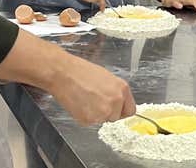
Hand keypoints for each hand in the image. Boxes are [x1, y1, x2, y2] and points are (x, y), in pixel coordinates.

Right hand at [0, 30, 134, 125]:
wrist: (64, 74)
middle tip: (95, 101)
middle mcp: (116, 101)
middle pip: (115, 117)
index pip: (130, 110)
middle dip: (107, 112)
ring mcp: (103, 112)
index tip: (116, 110)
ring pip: (103, 120)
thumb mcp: (107, 78)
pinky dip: (85, 116)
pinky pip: (90, 122)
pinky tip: (80, 104)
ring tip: (86, 100)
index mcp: (123, 89)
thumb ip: (116, 92)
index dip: (121, 110)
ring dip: (96, 114)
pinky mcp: (89, 119)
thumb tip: (119, 103)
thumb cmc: (83, 72)